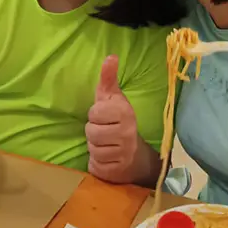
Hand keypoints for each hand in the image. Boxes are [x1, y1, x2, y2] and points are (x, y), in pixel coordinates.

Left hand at [86, 55, 139, 183]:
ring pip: (93, 149)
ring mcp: (123, 154)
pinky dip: (97, 163)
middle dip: (94, 132)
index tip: (105, 117)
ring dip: (95, 148)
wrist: (136, 155)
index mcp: (125, 112)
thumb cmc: (118, 122)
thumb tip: (110, 56)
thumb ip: (108, 78)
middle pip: (91, 132)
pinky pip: (96, 165)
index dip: (96, 115)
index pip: (94, 113)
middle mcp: (127, 133)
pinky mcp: (116, 172)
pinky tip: (107, 158)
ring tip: (106, 145)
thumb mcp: (112, 98)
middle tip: (105, 132)